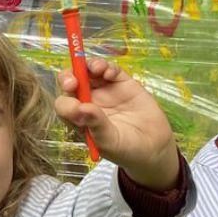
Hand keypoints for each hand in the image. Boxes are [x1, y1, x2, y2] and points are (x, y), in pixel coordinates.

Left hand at [54, 58, 179, 188]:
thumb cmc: (126, 149)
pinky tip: (111, 74)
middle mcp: (88, 102)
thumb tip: (81, 108)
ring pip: (89, 71)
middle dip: (68, 78)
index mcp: (79, 118)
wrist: (153, 147)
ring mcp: (104, 90)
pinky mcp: (122, 83)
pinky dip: (107, 67)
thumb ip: (96, 125)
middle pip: (70, 83)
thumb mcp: (109, 142)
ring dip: (88, 66)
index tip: (75, 106)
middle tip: (73, 82)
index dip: (65, 103)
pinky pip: (110, 69)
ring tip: (96, 69)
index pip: (64, 106)